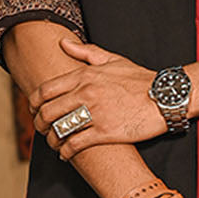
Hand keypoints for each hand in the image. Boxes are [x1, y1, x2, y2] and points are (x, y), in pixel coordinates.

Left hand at [30, 37, 163, 160]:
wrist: (165, 96)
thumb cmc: (140, 79)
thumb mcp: (113, 60)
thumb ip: (85, 52)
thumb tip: (63, 43)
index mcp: (84, 75)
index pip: (45, 90)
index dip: (33, 103)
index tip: (34, 109)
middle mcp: (86, 93)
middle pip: (47, 112)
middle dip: (39, 123)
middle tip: (41, 129)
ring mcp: (95, 114)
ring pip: (59, 129)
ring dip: (51, 139)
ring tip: (53, 142)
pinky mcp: (105, 132)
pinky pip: (75, 144)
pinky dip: (65, 151)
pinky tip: (65, 154)